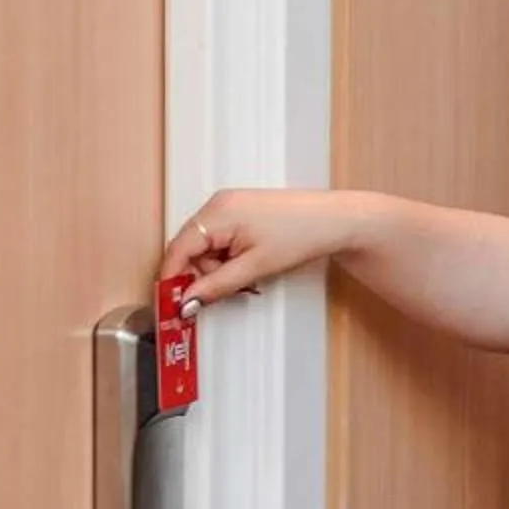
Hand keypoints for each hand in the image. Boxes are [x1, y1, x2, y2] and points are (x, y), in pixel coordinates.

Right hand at [160, 189, 369, 310]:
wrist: (336, 221)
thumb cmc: (303, 233)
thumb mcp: (254, 268)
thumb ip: (215, 286)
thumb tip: (187, 301)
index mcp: (217, 213)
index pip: (177, 249)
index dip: (172, 279)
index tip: (173, 304)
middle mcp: (219, 204)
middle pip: (190, 249)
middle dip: (203, 275)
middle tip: (224, 292)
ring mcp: (229, 205)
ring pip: (205, 247)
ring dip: (218, 269)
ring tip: (248, 277)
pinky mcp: (241, 210)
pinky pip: (220, 239)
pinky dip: (228, 258)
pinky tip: (248, 266)